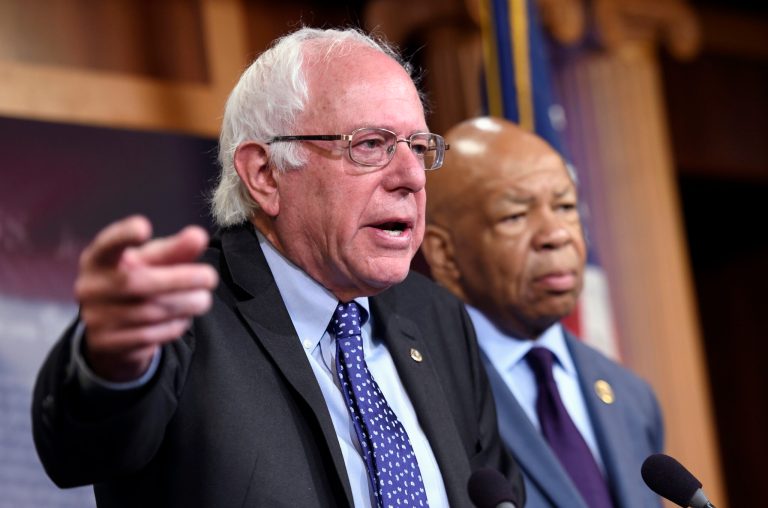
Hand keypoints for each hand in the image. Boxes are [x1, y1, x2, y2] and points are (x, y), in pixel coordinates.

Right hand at [75, 216, 218, 381]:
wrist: (112, 327)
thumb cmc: (136, 281)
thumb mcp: (151, 262)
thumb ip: (174, 250)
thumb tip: (198, 236)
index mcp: (99, 259)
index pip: (107, 244)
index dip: (123, 235)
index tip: (144, 226)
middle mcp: (91, 287)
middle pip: (136, 282)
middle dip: (178, 279)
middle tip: (210, 277)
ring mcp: (96, 317)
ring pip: (147, 312)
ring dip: (184, 305)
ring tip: (204, 299)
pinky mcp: (107, 343)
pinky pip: (148, 335)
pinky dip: (173, 325)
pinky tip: (184, 317)